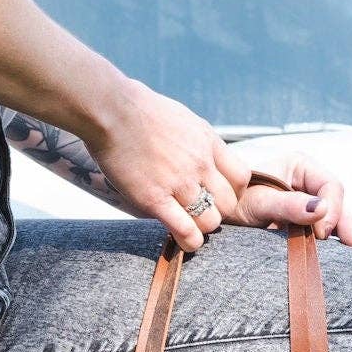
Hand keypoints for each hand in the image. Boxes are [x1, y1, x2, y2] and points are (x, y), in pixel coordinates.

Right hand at [85, 77, 250, 251]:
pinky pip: (185, 231)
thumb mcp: (183, 119)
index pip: (241, 178)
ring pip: (210, 222)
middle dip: (217, 212)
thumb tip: (203, 154)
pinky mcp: (155, 199)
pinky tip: (183, 241)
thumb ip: (197, 141)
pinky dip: (188, 241)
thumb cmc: (140, 111)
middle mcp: (199, 163)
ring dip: (201, 228)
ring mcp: (179, 182)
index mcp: (207, 142)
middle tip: (200, 213)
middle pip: (228, 204)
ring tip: (189, 226)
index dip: (233, 192)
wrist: (111, 110)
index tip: (218, 195)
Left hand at [229, 155, 351, 246]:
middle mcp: (308, 181)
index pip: (330, 186)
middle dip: (345, 222)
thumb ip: (289, 205)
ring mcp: (308, 201)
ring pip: (337, 215)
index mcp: (300, 166)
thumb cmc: (233, 202)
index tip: (320, 233)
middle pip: (337, 201)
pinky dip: (344, 235)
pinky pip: (330, 226)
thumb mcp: (259, 203)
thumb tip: (321, 210)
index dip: (330, 209)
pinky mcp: (306, 220)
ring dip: (351, 230)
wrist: (217, 214)